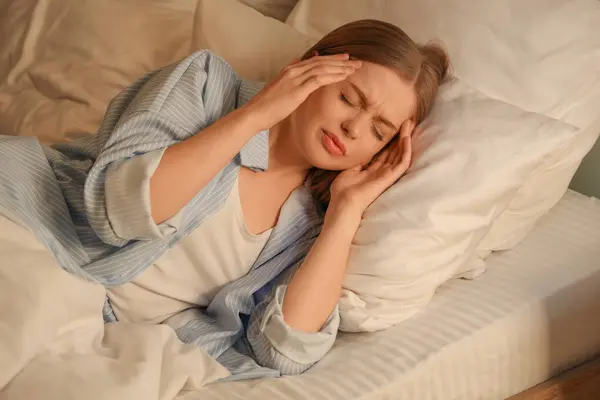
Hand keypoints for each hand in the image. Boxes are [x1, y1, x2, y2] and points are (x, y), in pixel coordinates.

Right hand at [243, 53, 361, 130]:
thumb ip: (289, 81)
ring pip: (323, 68)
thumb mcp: (279, 91)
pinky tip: (344, 76)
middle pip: (321, 61)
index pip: (314, 61)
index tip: (344, 59)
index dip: (330, 59)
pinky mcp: (298, 89)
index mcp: (289, 70)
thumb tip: (297, 72)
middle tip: (356, 61)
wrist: (255, 113)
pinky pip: (320, 78)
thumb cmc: (266, 107)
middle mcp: (294, 70)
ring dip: (341, 68)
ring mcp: (296, 78)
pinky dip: (334, 76)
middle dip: (340, 61)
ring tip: (354, 68)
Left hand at [329, 120, 415, 214]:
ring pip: (401, 154)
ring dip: (406, 138)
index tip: (393, 126)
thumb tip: (361, 147)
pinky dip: (406, 150)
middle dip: (401, 135)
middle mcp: (381, 171)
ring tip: (409, 124)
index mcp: (371, 170)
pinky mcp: (390, 177)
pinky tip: (407, 138)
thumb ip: (358, 160)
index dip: (390, 140)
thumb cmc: (343, 190)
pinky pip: (402, 162)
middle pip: (395, 150)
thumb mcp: (349, 169)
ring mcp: (387, 174)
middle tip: (407, 120)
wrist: (344, 202)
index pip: (384, 152)